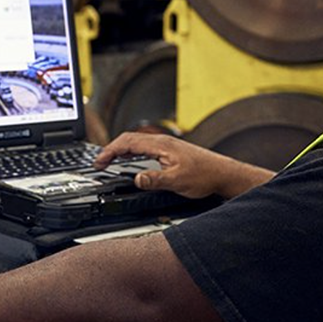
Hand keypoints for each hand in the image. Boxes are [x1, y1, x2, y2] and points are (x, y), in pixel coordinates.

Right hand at [93, 132, 274, 198]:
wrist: (223, 173)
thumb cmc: (205, 176)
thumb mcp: (177, 181)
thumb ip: (154, 180)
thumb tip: (135, 179)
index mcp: (161, 145)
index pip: (128, 142)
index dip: (110, 151)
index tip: (99, 162)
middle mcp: (162, 142)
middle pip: (129, 139)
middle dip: (111, 149)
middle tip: (100, 163)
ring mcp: (166, 145)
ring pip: (137, 142)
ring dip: (121, 150)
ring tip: (109, 161)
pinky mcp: (170, 151)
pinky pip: (145, 147)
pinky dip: (132, 152)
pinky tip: (131, 160)